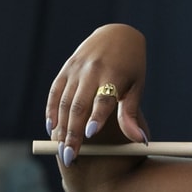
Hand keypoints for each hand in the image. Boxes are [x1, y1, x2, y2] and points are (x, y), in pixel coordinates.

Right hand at [45, 24, 149, 165]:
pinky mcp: (66, 70)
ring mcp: (76, 70)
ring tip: (61, 149)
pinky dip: (51, 111)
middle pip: (79, 106)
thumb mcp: (136, 87)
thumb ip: (131, 114)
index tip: (90, 134)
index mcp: (113, 75)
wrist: (116, 35)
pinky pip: (55, 93)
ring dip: (61, 127)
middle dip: (73, 133)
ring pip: (65, 102)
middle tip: (70, 156)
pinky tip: (51, 129)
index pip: (103, 99)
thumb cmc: (131, 66)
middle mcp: (92, 72)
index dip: (96, 116)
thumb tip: (140, 142)